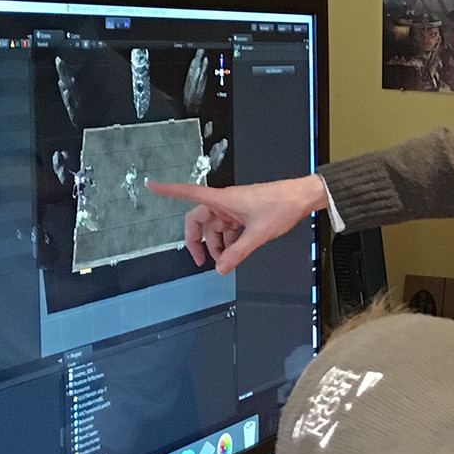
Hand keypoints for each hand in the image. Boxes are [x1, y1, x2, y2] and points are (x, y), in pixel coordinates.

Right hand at [146, 174, 328, 273]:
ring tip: (224, 261)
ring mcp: (234, 208)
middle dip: (197, 240)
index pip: (188, 192)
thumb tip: (220, 268)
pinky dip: (228, 241)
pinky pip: (228, 228)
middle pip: (200, 220)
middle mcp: (225, 202)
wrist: (302, 198)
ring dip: (217, 244)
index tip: (151, 185)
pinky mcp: (244, 213)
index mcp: (223, 200)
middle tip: (199, 260)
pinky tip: (234, 253)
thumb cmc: (281, 206)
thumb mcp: (257, 234)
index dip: (168, 190)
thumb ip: (237, 253)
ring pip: (215, 227)